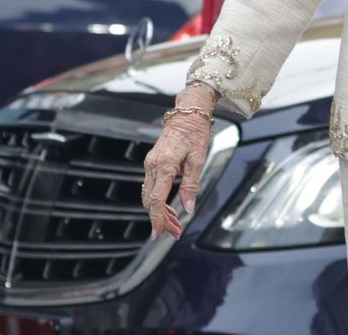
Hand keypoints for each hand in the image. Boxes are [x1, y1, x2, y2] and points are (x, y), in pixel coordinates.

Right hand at [142, 84, 216, 238]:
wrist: (187, 113)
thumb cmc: (195, 133)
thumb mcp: (198, 159)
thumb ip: (191, 185)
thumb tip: (189, 209)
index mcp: (164, 165)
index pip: (156, 199)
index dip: (157, 218)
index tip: (159, 233)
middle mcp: (153, 165)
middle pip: (150, 201)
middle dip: (160, 219)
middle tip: (174, 232)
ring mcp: (150, 163)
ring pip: (149, 195)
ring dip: (159, 211)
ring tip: (174, 224)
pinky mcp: (152, 162)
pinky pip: (151, 186)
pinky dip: (158, 200)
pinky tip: (169, 208)